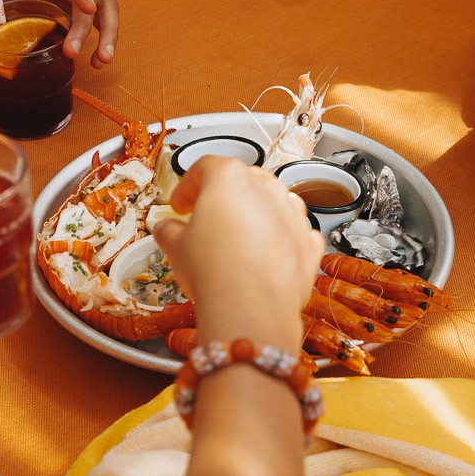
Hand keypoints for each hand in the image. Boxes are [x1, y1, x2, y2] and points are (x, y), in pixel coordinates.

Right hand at [154, 157, 322, 352]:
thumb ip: (169, 230)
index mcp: (229, 178)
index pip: (204, 168)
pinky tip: (263, 257)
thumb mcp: (175, 246)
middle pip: (242, 181)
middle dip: (224, 199)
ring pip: (272, 204)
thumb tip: (166, 230)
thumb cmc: (215, 270)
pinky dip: (279, 241)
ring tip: (236, 240)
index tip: (180, 204)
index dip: (187, 186)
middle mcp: (266, 188)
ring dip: (255, 216)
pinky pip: (292, 233)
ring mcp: (292, 214)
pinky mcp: (308, 243)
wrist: (250, 307)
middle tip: (206, 219)